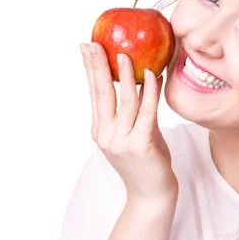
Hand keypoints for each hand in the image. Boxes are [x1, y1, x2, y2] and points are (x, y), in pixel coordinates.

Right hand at [81, 42, 177, 203]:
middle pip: (101, 93)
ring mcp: (121, 141)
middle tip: (93, 43)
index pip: (94, 94)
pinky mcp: (141, 145)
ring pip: (124, 100)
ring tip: (125, 54)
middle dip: (97, 66)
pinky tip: (152, 75)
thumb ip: (133, 112)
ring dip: (125, 75)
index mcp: (100, 131)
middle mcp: (106, 135)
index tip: (86, 48)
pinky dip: (150, 91)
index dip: (90, 70)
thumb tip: (140, 81)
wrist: (152, 196)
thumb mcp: (134, 133)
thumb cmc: (146, 163)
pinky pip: (147, 112)